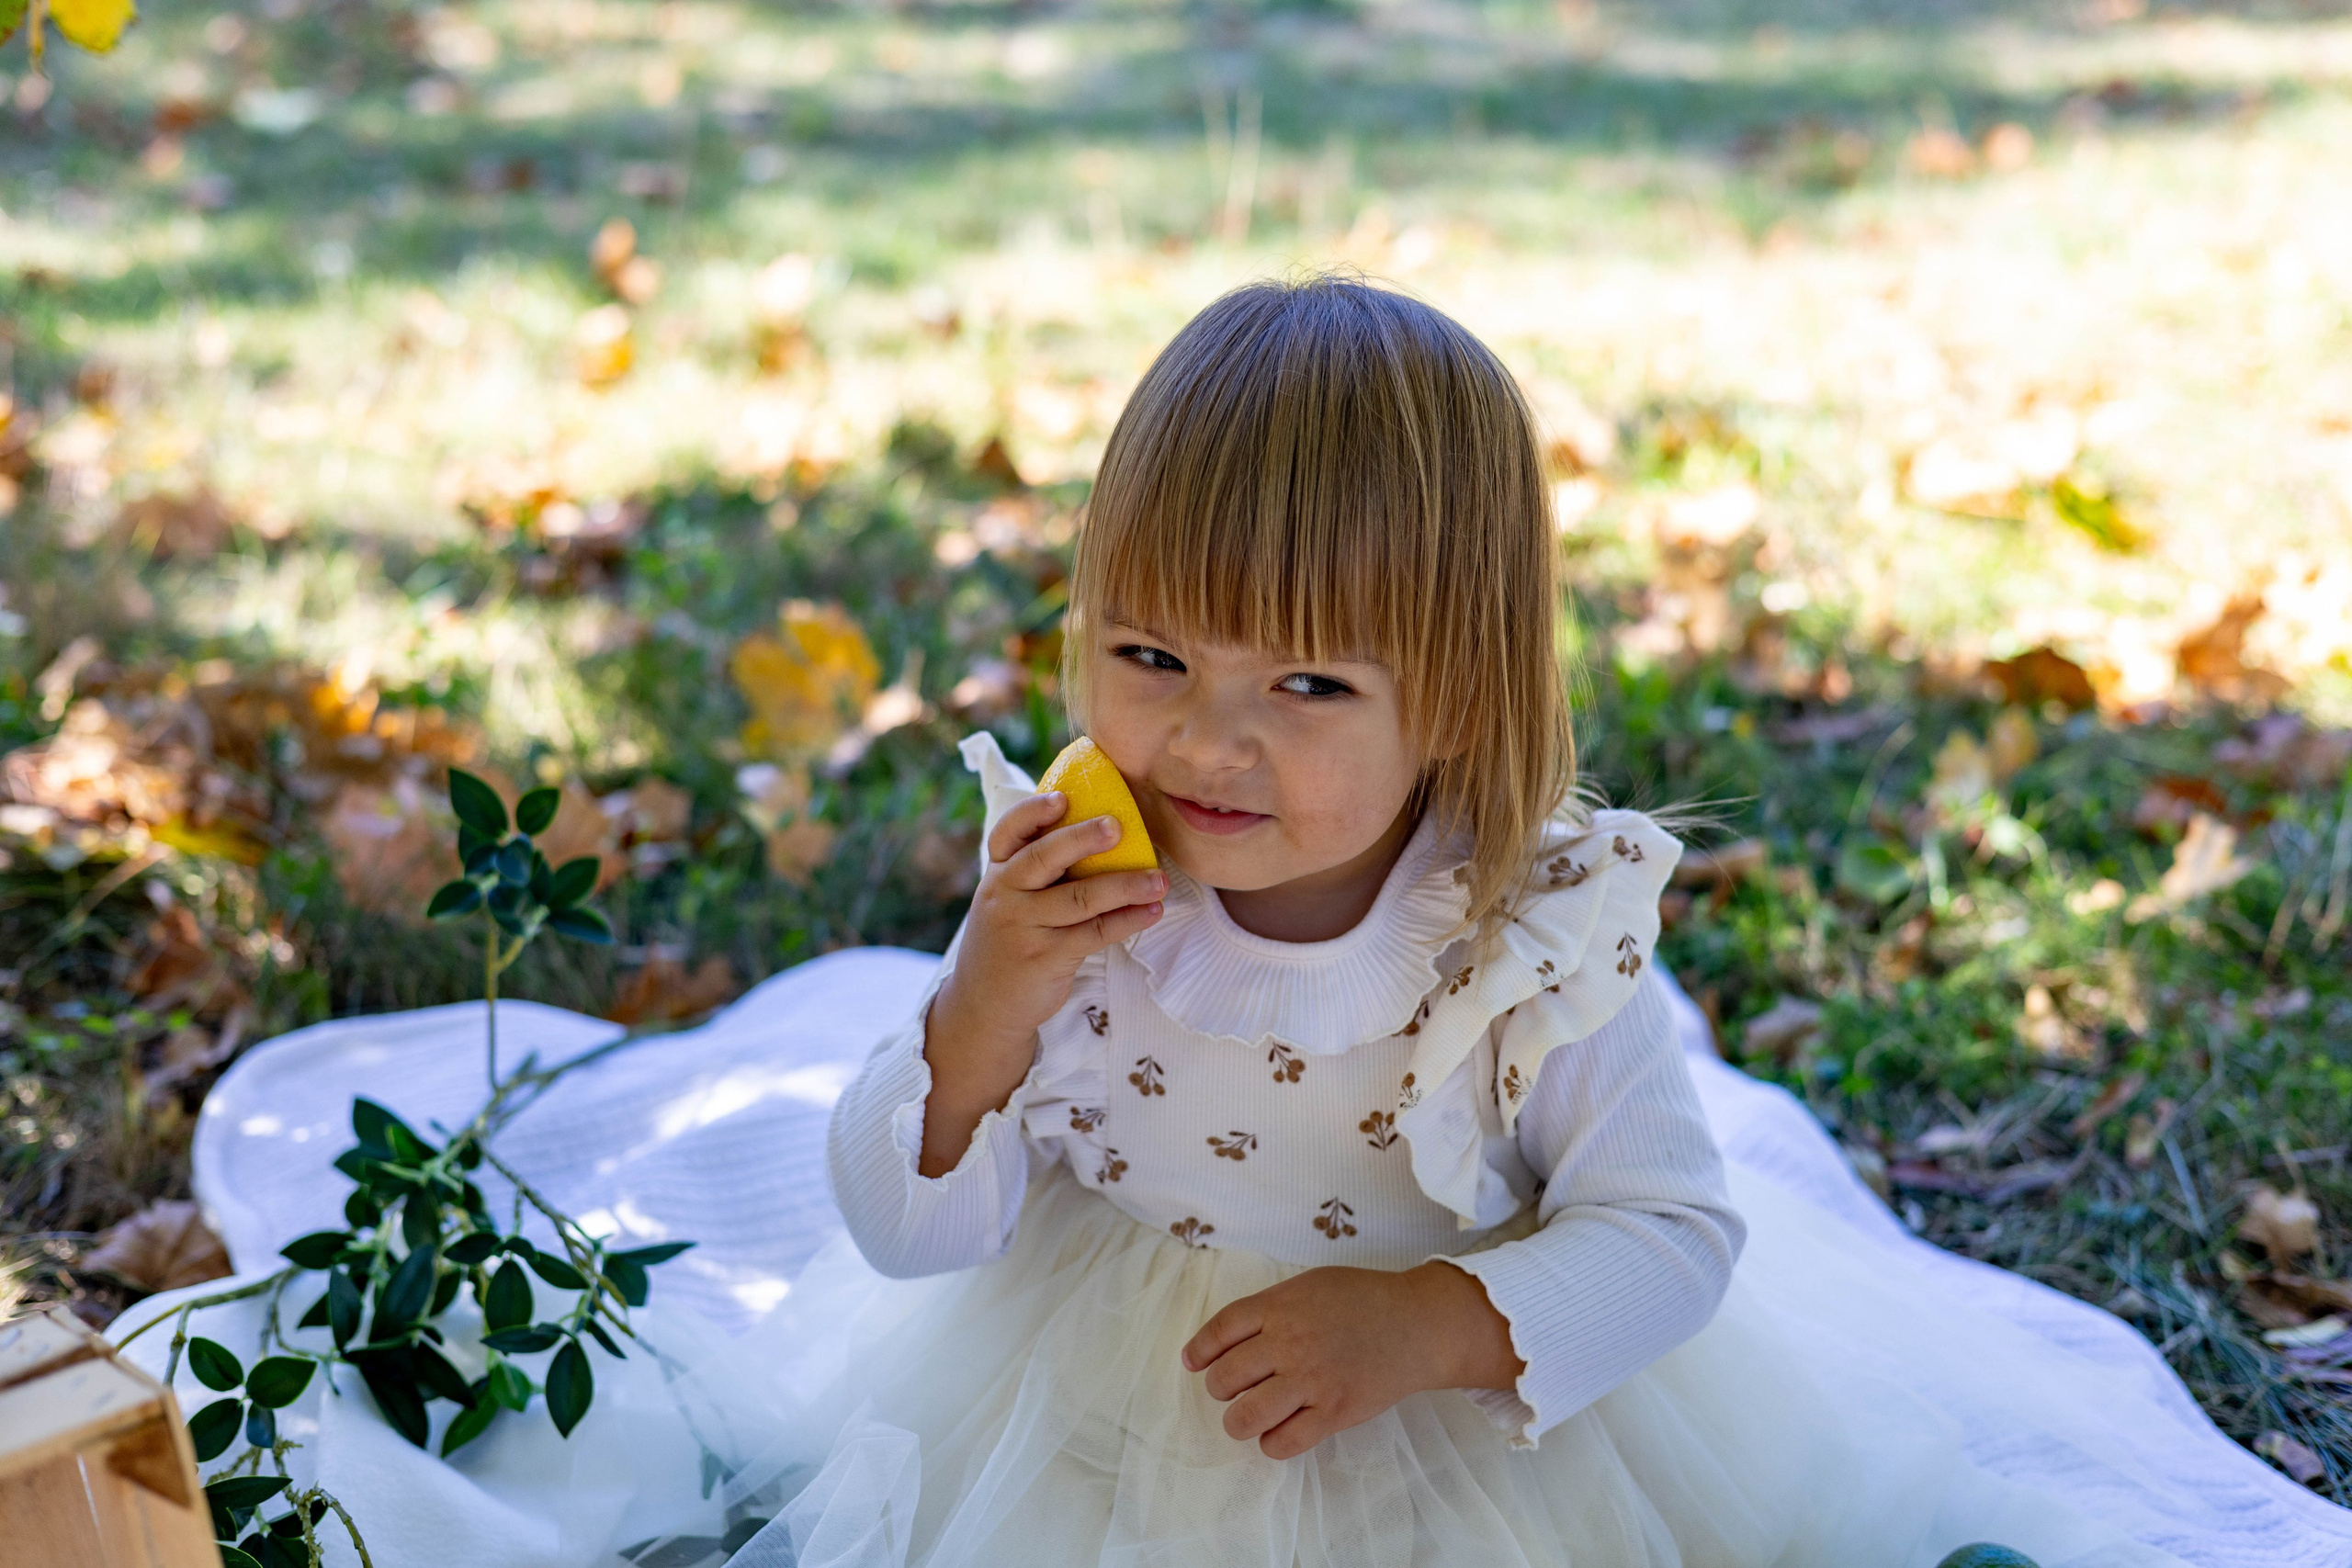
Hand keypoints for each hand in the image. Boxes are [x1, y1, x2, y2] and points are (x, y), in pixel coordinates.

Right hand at [917, 791, 1165, 1176]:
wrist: (983, 1004)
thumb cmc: (1010, 937)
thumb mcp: (1008, 899)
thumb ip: (1037, 869)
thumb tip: (1099, 827)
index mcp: (998, 872)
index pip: (1008, 833)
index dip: (1033, 813)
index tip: (1063, 799)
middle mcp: (1006, 895)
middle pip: (1043, 858)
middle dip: (1082, 839)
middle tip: (1119, 826)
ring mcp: (1024, 928)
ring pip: (1078, 899)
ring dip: (1123, 886)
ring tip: (1158, 879)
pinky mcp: (1046, 959)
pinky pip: (1093, 934)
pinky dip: (1126, 921)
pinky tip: (1152, 912)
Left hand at [1180, 1262, 1522, 1459]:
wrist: (1417, 1324)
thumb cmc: (1362, 1300)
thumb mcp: (1309, 1286)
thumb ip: (1270, 1308)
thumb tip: (1226, 1338)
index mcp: (1279, 1306)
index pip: (1220, 1330)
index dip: (1199, 1350)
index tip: (1192, 1363)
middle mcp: (1289, 1343)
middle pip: (1224, 1378)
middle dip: (1220, 1388)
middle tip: (1233, 1389)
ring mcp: (1310, 1380)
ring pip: (1245, 1417)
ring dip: (1238, 1421)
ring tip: (1249, 1415)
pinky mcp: (1333, 1413)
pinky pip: (1283, 1443)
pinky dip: (1271, 1443)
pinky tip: (1278, 1432)